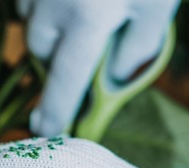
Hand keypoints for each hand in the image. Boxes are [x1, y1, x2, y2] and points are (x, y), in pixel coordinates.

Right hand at [18, 0, 180, 135]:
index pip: (66, 77)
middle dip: (56, 55)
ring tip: (83, 11)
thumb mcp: (157, 7)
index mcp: (88, 17)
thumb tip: (111, 79)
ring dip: (49, 25)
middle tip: (86, 47)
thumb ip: (137, 48)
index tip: (46, 132)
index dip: (56, 109)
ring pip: (31, 19)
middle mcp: (54, 1)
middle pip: (40, 49)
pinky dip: (44, 1)